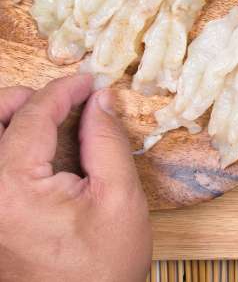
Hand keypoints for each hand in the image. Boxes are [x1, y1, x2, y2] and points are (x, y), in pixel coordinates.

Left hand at [0, 75, 150, 281]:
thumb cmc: (103, 267)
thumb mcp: (119, 197)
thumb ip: (106, 141)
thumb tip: (99, 101)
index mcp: (11, 189)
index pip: (31, 118)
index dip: (63, 91)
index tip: (89, 82)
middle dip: (20, 100)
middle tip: (59, 97)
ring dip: (5, 122)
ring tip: (41, 116)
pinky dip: (4, 149)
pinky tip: (28, 148)